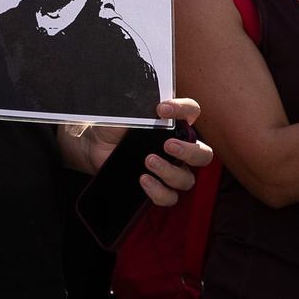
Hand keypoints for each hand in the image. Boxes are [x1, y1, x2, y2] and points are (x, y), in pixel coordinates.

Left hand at [79, 97, 212, 208]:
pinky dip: (159, 191)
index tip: (161, 109)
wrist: (94, 145)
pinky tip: (143, 179)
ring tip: (148, 161)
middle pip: (203, 155)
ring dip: (170, 172)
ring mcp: (169, 170)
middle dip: (189, 151)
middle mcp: (178, 149)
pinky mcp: (157, 187)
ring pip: (187, 179)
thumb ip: (139, 106)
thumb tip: (147, 101)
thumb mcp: (125, 112)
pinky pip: (169, 197)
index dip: (183, 109)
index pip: (191, 111)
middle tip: (168, 146)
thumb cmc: (113, 126)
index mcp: (173, 124)